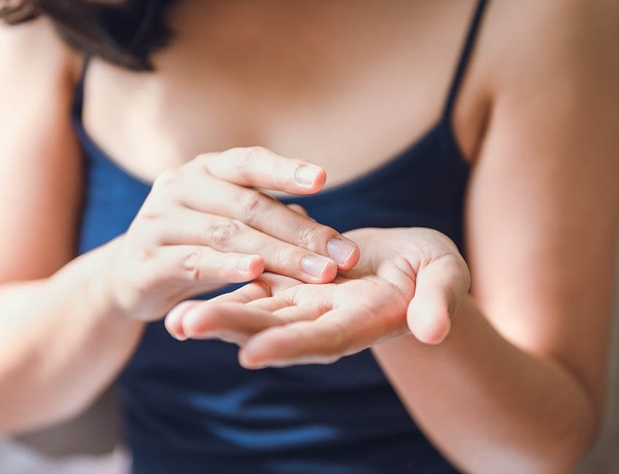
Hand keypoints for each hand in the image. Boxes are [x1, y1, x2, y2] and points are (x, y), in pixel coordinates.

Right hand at [101, 146, 359, 321]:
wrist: (132, 276)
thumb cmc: (195, 244)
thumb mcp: (231, 224)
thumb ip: (268, 219)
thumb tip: (318, 228)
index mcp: (206, 169)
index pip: (249, 162)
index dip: (285, 169)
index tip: (322, 179)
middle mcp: (180, 185)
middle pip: (249, 205)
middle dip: (301, 233)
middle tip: (343, 256)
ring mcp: (160, 220)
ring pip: (228, 234)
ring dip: (278, 255)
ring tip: (318, 272)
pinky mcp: (147, 259)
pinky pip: (194, 261)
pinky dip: (227, 267)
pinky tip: (255, 274)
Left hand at [165, 227, 469, 367]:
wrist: (409, 265)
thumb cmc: (435, 272)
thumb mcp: (445, 279)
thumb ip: (438, 302)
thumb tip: (434, 330)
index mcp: (362, 322)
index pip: (324, 339)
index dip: (289, 346)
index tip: (252, 353)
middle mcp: (324, 320)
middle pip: (274, 329)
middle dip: (230, 329)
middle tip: (185, 327)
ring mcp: (304, 303)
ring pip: (256, 310)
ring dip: (215, 314)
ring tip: (173, 320)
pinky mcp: (292, 283)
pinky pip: (255, 285)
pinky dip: (227, 288)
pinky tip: (188, 292)